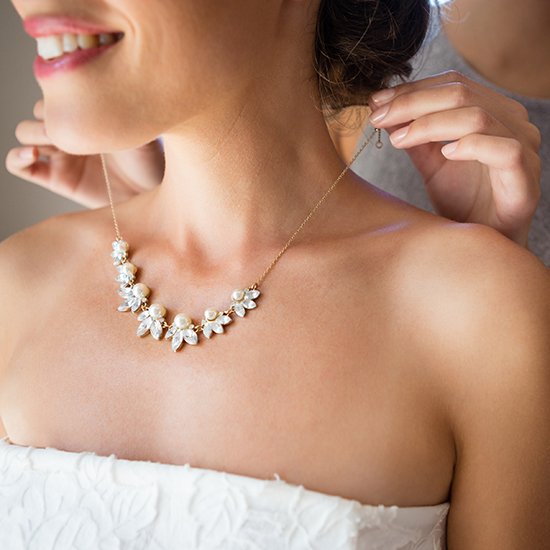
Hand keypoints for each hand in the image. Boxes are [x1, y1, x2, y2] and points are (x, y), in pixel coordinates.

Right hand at [5, 99, 164, 208]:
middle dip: (50, 115)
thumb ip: (122, 103)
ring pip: (24, 132)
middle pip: (38, 111)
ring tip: (59, 143)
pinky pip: (18, 164)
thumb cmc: (150, 160)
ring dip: (34, 133)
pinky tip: (32, 155)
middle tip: (73, 129)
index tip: (79, 103)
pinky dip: (17, 157)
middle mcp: (69, 130)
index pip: (56, 91)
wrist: (149, 194)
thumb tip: (114, 77)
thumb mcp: (140, 126)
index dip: (60, 94)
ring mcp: (59, 153)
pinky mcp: (54, 178)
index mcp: (85, 113)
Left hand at [369, 71, 541, 247]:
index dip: (411, 90)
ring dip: (430, 124)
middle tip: (378, 118)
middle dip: (412, 103)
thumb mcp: (430, 164)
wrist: (483, 242)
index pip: (452, 84)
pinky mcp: (525, 176)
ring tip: (398, 139)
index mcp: (491, 111)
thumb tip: (381, 109)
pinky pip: (504, 150)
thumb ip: (413, 136)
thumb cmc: (462, 202)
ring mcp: (522, 147)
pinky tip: (445, 154)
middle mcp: (511, 122)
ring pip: (477, 117)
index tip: (375, 103)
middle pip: (461, 93)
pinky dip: (472, 146)